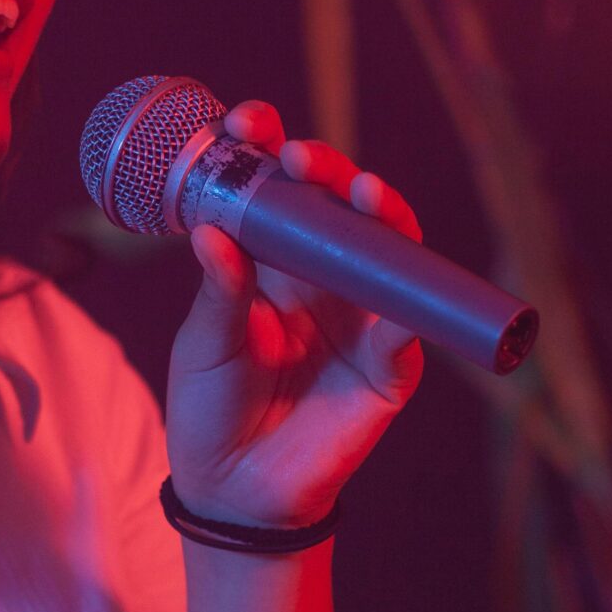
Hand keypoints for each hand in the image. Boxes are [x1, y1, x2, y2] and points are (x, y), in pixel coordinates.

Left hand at [164, 106, 424, 530]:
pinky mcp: (390, 368)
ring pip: (387, 254)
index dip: (271, 151)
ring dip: (381, 217)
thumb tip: (212, 231)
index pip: (281, 192)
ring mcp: (362, 319)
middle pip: (340, 208)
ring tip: (362, 192)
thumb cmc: (213, 408)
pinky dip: (405, 311)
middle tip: (300, 155)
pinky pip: (406, 333)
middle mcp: (324, 280)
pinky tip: (390, 297)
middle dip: (327, 171)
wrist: (232, 490)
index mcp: (273, 263)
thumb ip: (219, 292)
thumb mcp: (205, 344)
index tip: (250, 121)